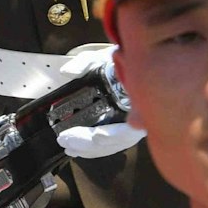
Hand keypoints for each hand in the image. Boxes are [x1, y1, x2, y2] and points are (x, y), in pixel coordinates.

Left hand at [52, 44, 143, 158]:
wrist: (132, 61)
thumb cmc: (119, 61)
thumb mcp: (102, 57)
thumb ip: (84, 63)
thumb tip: (67, 71)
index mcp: (139, 100)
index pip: (132, 125)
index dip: (115, 134)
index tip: (96, 135)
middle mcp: (140, 116)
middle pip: (119, 140)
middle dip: (91, 144)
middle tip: (66, 141)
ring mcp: (134, 124)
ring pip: (115, 145)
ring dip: (91, 150)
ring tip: (68, 147)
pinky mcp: (124, 128)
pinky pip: (112, 144)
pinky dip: (95, 149)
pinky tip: (78, 150)